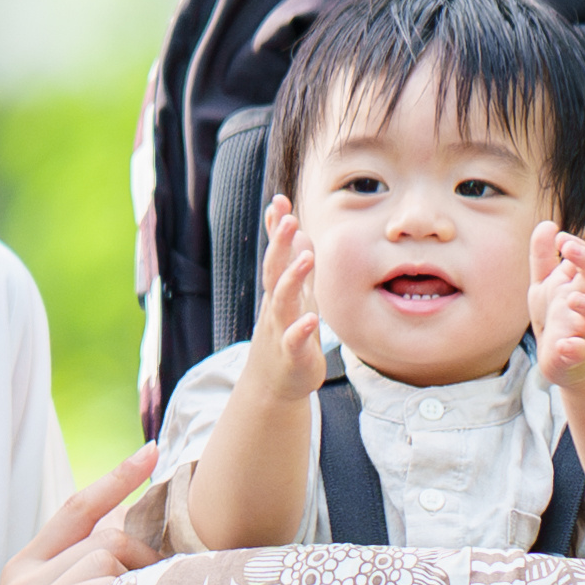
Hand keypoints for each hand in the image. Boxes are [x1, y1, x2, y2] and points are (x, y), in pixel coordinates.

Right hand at [0, 447, 175, 584]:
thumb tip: (131, 577)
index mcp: (23, 570)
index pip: (74, 509)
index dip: (113, 478)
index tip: (147, 455)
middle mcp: (22, 579)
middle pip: (101, 534)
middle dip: (149, 544)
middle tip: (178, 571)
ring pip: (101, 559)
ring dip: (141, 577)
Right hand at [248, 195, 327, 389]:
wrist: (273, 384)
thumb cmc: (287, 335)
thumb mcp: (293, 295)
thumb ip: (293, 264)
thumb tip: (298, 230)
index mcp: (279, 290)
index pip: (276, 253)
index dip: (276, 229)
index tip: (279, 201)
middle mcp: (275, 305)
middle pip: (274, 270)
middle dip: (280, 244)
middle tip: (289, 219)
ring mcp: (280, 329)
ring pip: (282, 301)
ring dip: (293, 278)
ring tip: (307, 257)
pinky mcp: (291, 354)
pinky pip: (293, 340)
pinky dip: (300, 329)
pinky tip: (311, 319)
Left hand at [526, 215, 584, 385]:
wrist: (570, 363)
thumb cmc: (558, 317)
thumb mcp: (545, 284)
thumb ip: (544, 256)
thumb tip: (548, 224)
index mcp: (577, 285)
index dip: (577, 247)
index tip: (561, 238)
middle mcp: (583, 305)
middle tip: (570, 248)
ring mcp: (581, 330)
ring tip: (573, 299)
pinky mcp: (572, 356)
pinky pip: (578, 352)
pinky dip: (574, 350)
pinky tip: (565, 346)